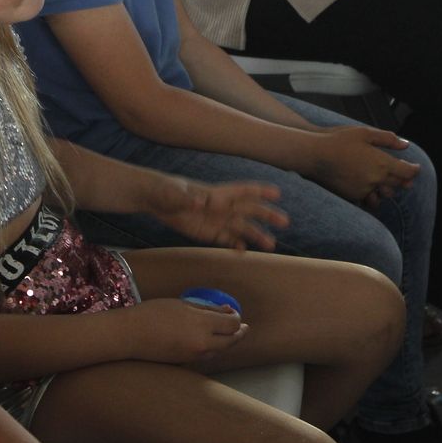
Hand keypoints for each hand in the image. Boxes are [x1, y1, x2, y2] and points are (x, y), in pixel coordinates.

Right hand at [125, 298, 246, 364]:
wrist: (130, 335)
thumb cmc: (153, 313)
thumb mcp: (182, 305)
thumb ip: (208, 309)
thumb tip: (229, 311)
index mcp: (202, 325)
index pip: (232, 324)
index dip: (237, 318)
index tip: (235, 313)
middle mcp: (203, 344)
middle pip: (231, 341)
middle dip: (239, 333)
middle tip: (242, 327)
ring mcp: (195, 356)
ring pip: (220, 350)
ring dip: (226, 341)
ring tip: (225, 332)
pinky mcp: (187, 363)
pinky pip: (207, 355)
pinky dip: (213, 347)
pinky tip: (208, 339)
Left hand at [149, 176, 285, 249]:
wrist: (157, 200)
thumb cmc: (167, 191)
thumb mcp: (175, 194)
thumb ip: (188, 198)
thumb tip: (199, 201)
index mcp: (216, 193)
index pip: (242, 191)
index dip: (259, 191)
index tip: (277, 192)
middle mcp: (221, 207)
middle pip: (249, 210)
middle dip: (267, 215)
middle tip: (284, 222)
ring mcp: (217, 220)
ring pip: (241, 228)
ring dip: (256, 235)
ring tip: (270, 246)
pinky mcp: (208, 232)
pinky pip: (227, 239)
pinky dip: (236, 245)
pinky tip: (244, 252)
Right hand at [303, 126, 420, 206]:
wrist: (314, 155)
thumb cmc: (337, 140)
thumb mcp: (364, 132)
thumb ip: (388, 139)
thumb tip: (405, 144)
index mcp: (381, 163)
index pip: (407, 171)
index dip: (414, 170)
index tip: (416, 167)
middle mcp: (375, 179)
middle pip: (398, 184)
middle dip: (403, 179)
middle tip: (405, 176)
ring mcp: (364, 189)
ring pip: (384, 195)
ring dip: (388, 190)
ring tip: (386, 184)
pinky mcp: (352, 196)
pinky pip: (368, 199)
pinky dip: (372, 195)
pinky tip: (369, 190)